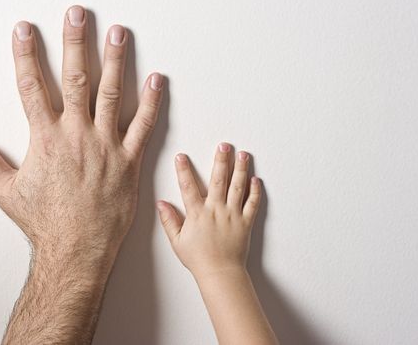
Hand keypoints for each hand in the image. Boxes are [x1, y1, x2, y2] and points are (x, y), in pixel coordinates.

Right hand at [0, 7, 163, 259]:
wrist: (76, 249)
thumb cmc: (44, 223)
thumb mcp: (6, 190)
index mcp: (45, 139)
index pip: (31, 86)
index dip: (26, 55)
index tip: (25, 30)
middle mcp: (76, 135)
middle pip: (74, 79)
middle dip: (75, 42)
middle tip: (78, 14)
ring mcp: (105, 146)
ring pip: (111, 94)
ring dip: (115, 61)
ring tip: (118, 34)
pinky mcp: (128, 161)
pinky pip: (143, 126)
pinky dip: (151, 102)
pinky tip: (155, 80)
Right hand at [156, 143, 260, 277]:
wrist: (220, 273)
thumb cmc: (198, 259)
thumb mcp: (177, 241)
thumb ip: (169, 220)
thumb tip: (161, 203)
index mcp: (197, 214)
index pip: (188, 187)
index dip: (183, 170)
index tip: (181, 156)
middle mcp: (215, 210)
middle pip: (218, 180)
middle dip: (221, 160)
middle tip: (224, 145)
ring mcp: (232, 215)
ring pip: (237, 187)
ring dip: (240, 169)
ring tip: (243, 154)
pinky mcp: (245, 222)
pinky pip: (252, 204)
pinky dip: (255, 191)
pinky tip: (256, 179)